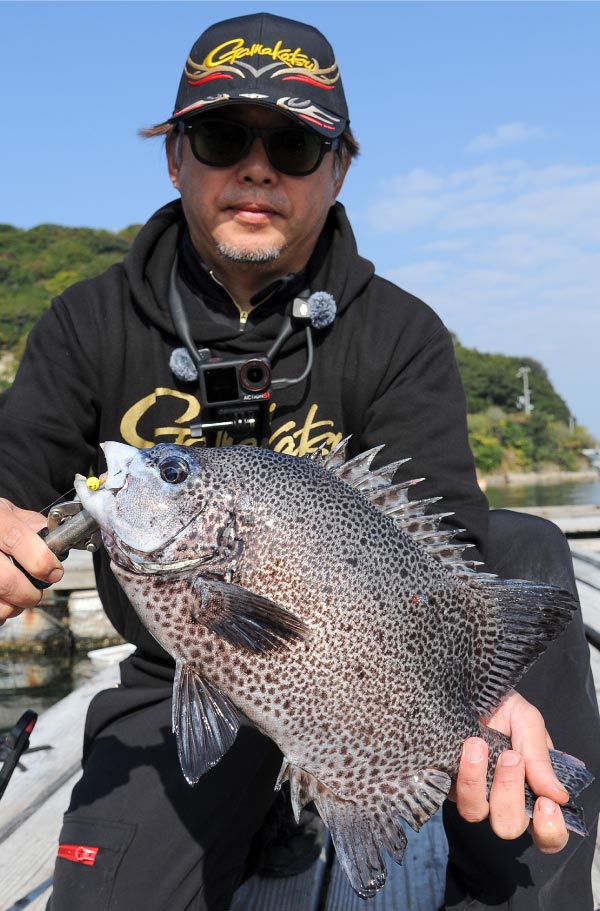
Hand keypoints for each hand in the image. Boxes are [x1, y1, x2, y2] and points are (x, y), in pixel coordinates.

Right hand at [0, 498, 63, 622]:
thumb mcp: (9, 513)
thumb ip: (33, 525)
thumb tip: (57, 542)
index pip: (17, 538)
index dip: (40, 559)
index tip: (54, 572)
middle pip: (6, 580)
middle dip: (28, 594)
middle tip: (35, 593)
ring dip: (12, 607)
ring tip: (16, 598)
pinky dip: (0, 612)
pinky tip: (2, 599)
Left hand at [451, 691, 568, 852]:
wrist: (465, 686)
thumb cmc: (501, 706)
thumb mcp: (527, 722)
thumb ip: (539, 757)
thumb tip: (558, 796)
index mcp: (531, 791)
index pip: (547, 834)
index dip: (550, 831)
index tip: (546, 803)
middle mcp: (500, 800)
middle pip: (508, 827)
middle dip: (509, 794)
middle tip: (511, 757)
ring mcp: (471, 793)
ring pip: (474, 812)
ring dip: (477, 780)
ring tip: (478, 744)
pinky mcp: (444, 783)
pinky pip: (449, 791)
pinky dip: (459, 770)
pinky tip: (465, 744)